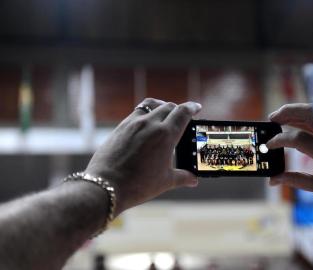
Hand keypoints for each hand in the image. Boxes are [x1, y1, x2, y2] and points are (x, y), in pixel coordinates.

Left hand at [85, 98, 201, 213]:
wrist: (106, 186)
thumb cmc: (138, 185)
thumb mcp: (165, 182)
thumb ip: (182, 177)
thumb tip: (194, 180)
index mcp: (166, 135)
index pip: (183, 112)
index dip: (192, 107)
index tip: (197, 107)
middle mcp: (150, 124)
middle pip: (169, 107)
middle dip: (178, 110)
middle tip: (183, 116)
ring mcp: (133, 123)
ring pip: (152, 105)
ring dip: (162, 107)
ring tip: (165, 114)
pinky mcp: (121, 127)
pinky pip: (137, 112)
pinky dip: (146, 113)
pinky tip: (146, 123)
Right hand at [266, 103, 312, 201]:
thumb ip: (295, 180)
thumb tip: (272, 180)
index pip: (299, 139)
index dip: (280, 140)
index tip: (268, 145)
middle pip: (310, 112)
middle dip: (288, 111)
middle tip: (272, 118)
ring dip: (298, 110)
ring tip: (281, 117)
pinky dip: (309, 114)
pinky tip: (296, 120)